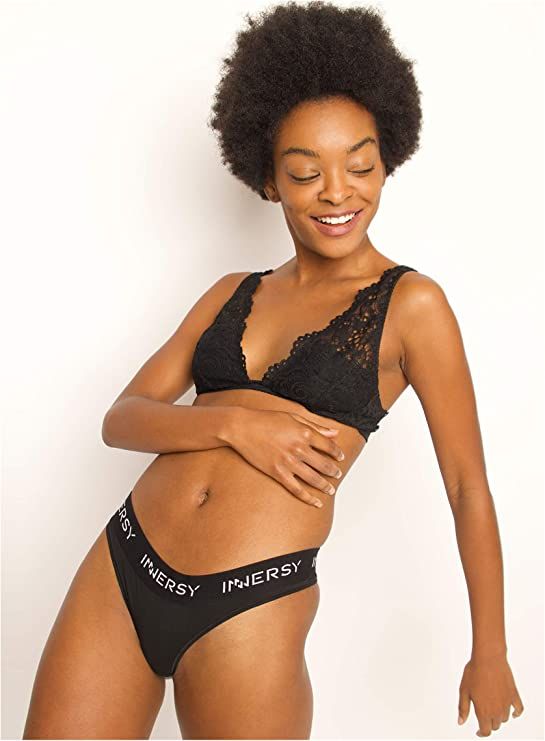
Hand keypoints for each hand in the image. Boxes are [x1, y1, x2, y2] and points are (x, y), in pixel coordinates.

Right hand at [227, 407, 344, 507]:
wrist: (242, 427)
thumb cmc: (266, 419)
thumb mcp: (293, 417)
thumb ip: (315, 426)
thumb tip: (335, 432)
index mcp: (304, 433)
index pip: (328, 446)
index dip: (337, 453)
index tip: (340, 457)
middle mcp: (299, 448)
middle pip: (324, 464)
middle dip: (333, 471)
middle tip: (337, 475)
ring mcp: (288, 462)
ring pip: (313, 479)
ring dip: (325, 486)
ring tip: (330, 489)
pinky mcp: (277, 473)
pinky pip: (296, 489)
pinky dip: (308, 498)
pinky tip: (316, 502)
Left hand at [458, 653, 523, 735]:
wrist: (488, 658)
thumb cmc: (474, 672)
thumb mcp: (464, 690)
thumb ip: (463, 708)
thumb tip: (460, 722)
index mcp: (483, 711)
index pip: (485, 731)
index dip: (481, 733)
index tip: (479, 731)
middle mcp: (496, 710)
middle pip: (495, 725)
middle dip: (489, 723)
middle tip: (484, 716)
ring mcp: (507, 703)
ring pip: (505, 718)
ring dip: (499, 717)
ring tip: (493, 709)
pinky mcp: (513, 695)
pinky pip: (519, 709)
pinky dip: (516, 713)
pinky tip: (513, 713)